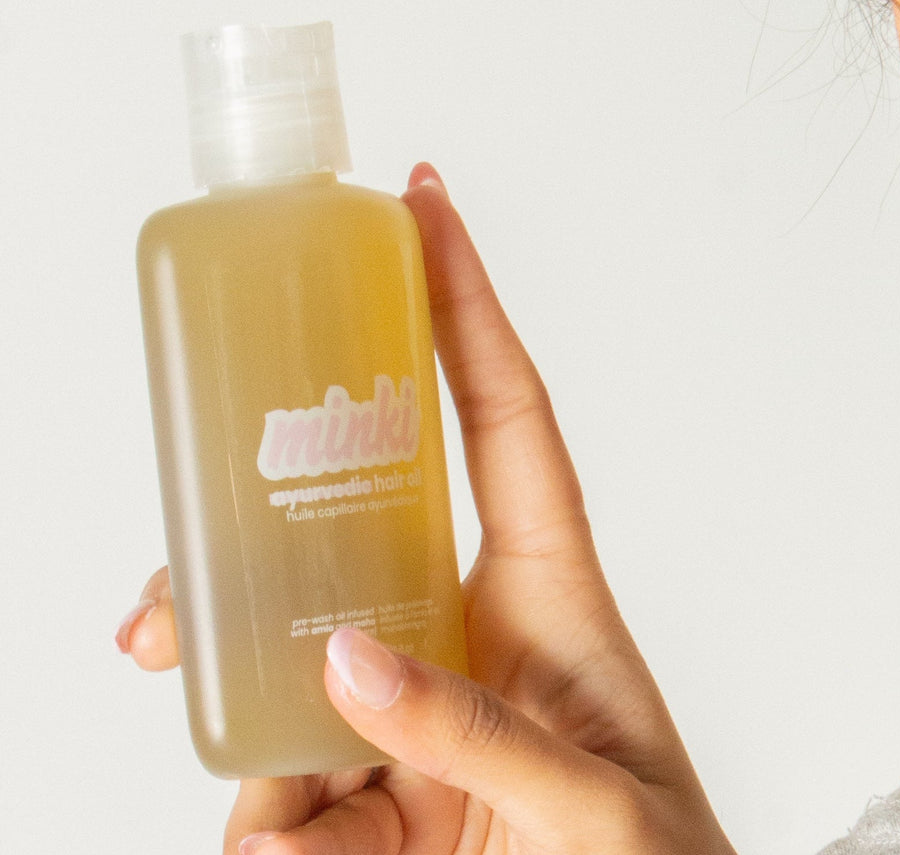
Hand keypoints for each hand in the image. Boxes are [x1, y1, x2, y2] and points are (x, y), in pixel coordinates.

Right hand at [116, 163, 733, 854]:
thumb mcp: (600, 806)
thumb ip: (485, 739)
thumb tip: (348, 663)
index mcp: (552, 599)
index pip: (504, 424)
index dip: (463, 313)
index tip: (422, 204)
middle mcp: (466, 641)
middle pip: (332, 544)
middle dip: (237, 563)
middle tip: (165, 613)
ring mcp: (410, 721)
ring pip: (279, 675)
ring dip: (246, 736)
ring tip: (285, 831)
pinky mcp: (371, 803)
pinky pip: (278, 792)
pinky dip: (268, 831)